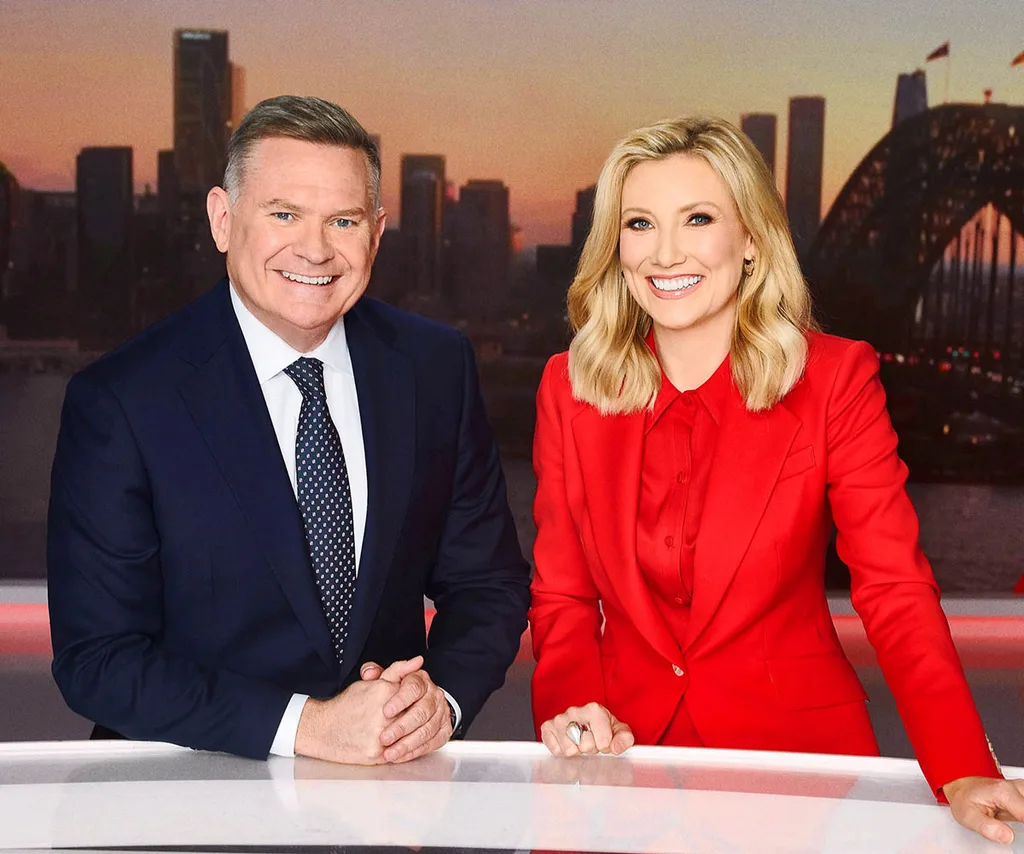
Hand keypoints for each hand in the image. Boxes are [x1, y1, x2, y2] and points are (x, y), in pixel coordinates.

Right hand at [293, 658, 420, 764]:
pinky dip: (401, 750)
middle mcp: (384, 714)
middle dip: (414, 719)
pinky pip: (400, 754)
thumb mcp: (372, 682)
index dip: (415, 702)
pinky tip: (393, 744)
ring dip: (410, 735)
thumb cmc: (347, 705)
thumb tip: (418, 661)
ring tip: (397, 732)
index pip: (417, 695)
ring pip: (411, 736)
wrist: (323, 729)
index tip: (410, 704)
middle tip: (403, 719)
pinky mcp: (377, 754)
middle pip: (416, 716)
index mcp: (385, 691)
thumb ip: (398, 670)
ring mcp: (381, 735)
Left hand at [361, 655, 452, 762]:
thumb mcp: (384, 681)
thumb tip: (371, 672)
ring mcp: (441, 713)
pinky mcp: (444, 730)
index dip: (400, 700)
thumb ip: (374, 675)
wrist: (408, 708)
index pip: (414, 687)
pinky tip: (401, 756)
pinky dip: (416, 751)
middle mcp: (434, 695)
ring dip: (407, 744)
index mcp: (421, 679)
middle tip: (385, 737)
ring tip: (390, 753)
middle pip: (422, 711)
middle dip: (401, 727)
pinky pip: (433, 743)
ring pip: (427, 730)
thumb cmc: (393, 694)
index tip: (386, 711)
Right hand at [540, 702, 633, 756]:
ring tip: (580, 742)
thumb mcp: (620, 731)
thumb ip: (624, 738)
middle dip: (590, 749)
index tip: (604, 741)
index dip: (605, 746)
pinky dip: (562, 751)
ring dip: (576, 751)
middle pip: (585, 746)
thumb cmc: (604, 727)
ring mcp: (559, 719)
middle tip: (591, 742)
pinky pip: (555, 750)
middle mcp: (574, 711)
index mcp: (594, 710)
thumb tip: (616, 747)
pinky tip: (568, 743)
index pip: (603, 741)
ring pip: (569, 749)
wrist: (587, 721)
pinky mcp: (547, 727)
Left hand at [943, 776, 1023, 844]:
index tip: (1015, 834)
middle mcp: (1016, 787)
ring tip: (1016, 824)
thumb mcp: (968, 817)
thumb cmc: (964, 799)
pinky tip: (1019, 820)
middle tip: (1014, 829)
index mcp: (1003, 792)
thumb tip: (1008, 837)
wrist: (962, 788)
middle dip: (1023, 820)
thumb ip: (988, 828)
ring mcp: (1022, 789)